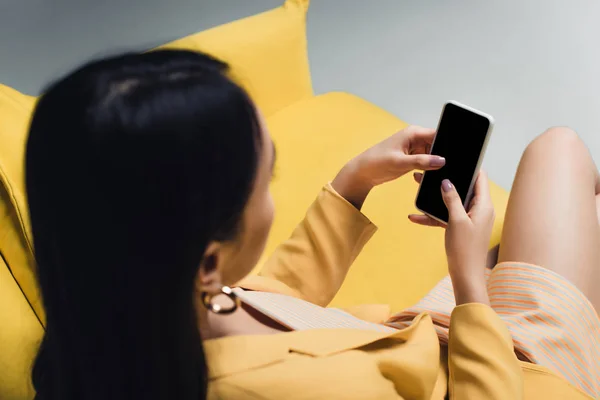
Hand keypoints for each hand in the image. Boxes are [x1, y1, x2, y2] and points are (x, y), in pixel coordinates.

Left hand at [332, 126, 445, 208]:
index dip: (447, 144)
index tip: (455, 156)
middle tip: (444, 169)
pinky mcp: (411, 159)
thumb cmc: (376, 162)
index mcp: (413, 133)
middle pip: (437, 146)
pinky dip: (427, 170)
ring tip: (432, 174)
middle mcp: (415, 139)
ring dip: (433, 165)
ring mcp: (414, 149)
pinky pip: (426, 163)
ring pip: (432, 156)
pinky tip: (423, 176)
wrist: (363, 173)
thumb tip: (442, 161)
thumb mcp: (400, 162)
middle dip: (441, 157)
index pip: (437, 135)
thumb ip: (422, 161)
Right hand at [409, 171, 494, 304]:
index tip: (456, 159)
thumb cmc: (465, 250)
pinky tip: (415, 217)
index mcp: (484, 206)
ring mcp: (470, 220)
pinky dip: (433, 217)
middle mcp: (479, 211)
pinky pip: (446, 218)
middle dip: (446, 182)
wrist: (465, 276)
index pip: (480, 179)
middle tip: (430, 173)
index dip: (470, 168)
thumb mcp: (456, 221)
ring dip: (436, 199)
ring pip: (452, 203)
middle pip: (463, 189)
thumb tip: (447, 182)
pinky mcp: (461, 229)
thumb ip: (452, 199)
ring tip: (418, 190)